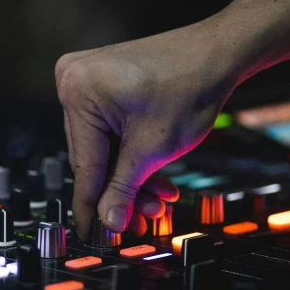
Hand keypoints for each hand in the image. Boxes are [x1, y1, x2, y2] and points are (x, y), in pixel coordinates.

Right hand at [55, 15, 239, 240]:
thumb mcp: (153, 149)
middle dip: (122, 191)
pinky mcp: (102, 82)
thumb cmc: (189, 85)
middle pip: (93, 158)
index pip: (84, 166)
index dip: (92, 207)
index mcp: (78, 91)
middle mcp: (73, 81)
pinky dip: (131, 153)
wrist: (216, 52)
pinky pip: (109, 130)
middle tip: (142, 220)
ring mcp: (87, 80)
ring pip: (104, 148)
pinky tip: (154, 177)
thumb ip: (124, 189)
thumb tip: (107, 222)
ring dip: (131, 176)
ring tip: (159, 200)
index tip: (95, 237)